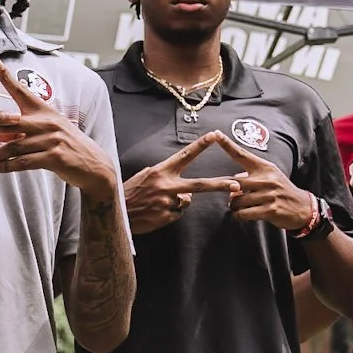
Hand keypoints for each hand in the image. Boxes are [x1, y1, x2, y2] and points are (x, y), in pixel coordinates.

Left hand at [0, 67, 117, 195]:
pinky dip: (8, 166)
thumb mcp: (46, 133)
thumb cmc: (67, 147)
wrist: (92, 165)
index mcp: (44, 111)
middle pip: (9, 121)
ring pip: (14, 146)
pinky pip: (24, 162)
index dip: (7, 78)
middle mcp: (47, 122)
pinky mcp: (54, 157)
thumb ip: (20, 131)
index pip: (22, 92)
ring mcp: (51, 139)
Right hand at [122, 132, 238, 234]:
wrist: (114, 211)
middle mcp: (167, 185)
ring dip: (176, 202)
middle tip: (237, 184)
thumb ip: (167, 178)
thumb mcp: (146, 176)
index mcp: (161, 171)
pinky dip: (169, 213)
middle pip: (200, 184)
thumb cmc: (130, 191)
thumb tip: (186, 191)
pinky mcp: (166, 216)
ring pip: (185, 202)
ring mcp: (167, 202)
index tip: (215, 136)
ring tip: (157, 202)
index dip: (201, 145)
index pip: (185, 155)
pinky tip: (155, 212)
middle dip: (220, 184)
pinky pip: (177, 214)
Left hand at [220, 135, 313, 230]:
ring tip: (243, 207)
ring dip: (235, 207)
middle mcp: (266, 179)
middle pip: (234, 184)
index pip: (242, 154)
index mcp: (264, 168)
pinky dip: (239, 216)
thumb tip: (234, 180)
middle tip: (233, 197)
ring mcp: (268, 195)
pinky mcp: (269, 210)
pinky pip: (243, 214)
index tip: (215, 134)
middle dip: (229, 193)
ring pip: (237, 201)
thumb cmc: (281, 191)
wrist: (302, 208)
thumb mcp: (270, 177)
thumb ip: (251, 175)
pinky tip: (245, 215)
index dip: (227, 145)